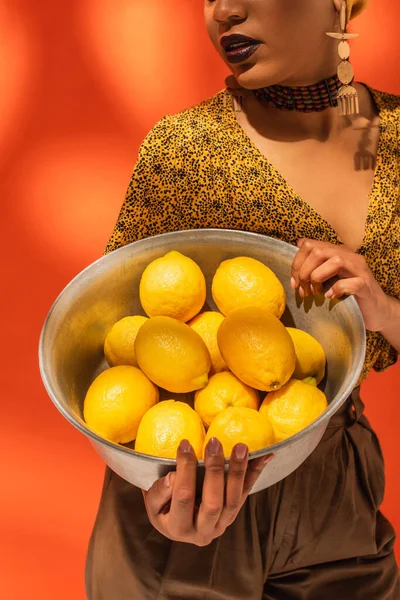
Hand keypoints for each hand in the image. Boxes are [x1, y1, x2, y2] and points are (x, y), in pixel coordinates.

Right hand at [142, 438, 272, 546]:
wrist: (177, 522)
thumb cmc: (162, 508)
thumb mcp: (152, 504)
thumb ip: (158, 493)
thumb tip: (173, 477)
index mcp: (178, 528)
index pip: (183, 497)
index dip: (185, 470)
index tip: (184, 443)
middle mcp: (203, 531)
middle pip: (213, 502)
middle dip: (215, 470)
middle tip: (214, 442)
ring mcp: (222, 524)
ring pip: (234, 500)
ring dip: (239, 471)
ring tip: (241, 447)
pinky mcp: (234, 514)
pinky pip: (246, 493)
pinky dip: (255, 473)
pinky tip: (265, 456)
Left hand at [291, 239, 389, 331]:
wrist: (374, 309)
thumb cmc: (347, 295)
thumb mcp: (327, 280)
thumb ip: (313, 271)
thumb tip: (294, 274)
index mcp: (335, 252)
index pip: (308, 245)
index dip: (296, 263)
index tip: (294, 283)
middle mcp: (348, 256)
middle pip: (318, 251)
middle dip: (304, 272)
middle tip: (304, 290)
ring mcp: (359, 269)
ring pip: (335, 261)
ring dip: (318, 277)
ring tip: (316, 292)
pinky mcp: (366, 285)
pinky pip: (351, 282)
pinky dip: (337, 290)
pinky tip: (331, 297)